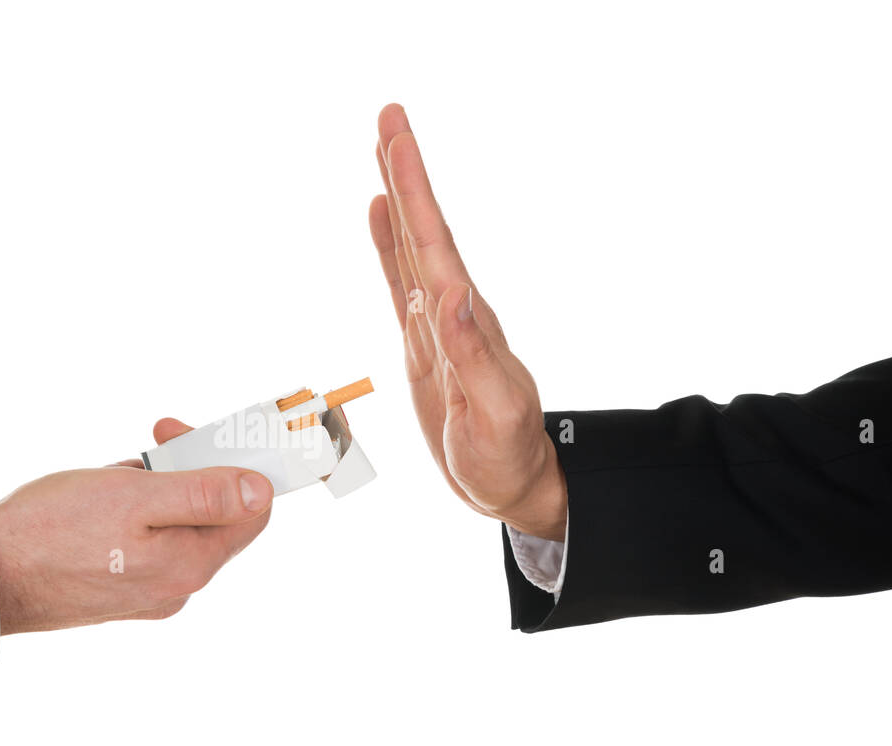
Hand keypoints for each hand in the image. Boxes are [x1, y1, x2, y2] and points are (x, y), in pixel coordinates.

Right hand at [0, 419, 271, 633]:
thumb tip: (259, 491)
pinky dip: (133, 512)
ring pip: (174, 525)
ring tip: (113, 475)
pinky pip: (146, 541)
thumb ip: (203, 494)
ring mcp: (148, 592)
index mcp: (190, 563)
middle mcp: (177, 586)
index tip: (198, 437)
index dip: (235, 464)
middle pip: (212, 516)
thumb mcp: (134, 496)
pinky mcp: (118, 592)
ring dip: (155, 488)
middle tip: (154, 441)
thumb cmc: (53, 531)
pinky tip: (100, 498)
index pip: (252, 510)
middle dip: (188, 471)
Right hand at [368, 103, 566, 541]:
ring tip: (383, 151)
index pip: (435, 244)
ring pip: (411, 248)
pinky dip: (388, 246)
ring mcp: (436, 324)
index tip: (397, 140)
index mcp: (466, 322)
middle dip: (405, 174)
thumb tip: (452, 295)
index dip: (414, 191)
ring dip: (397, 199)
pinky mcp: (424, 343)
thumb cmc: (504, 456)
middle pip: (423, 230)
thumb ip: (471, 353)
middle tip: (390, 116)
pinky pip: (401, 282)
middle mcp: (452, 311)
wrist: (512, 482)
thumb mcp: (493, 412)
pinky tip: (379, 219)